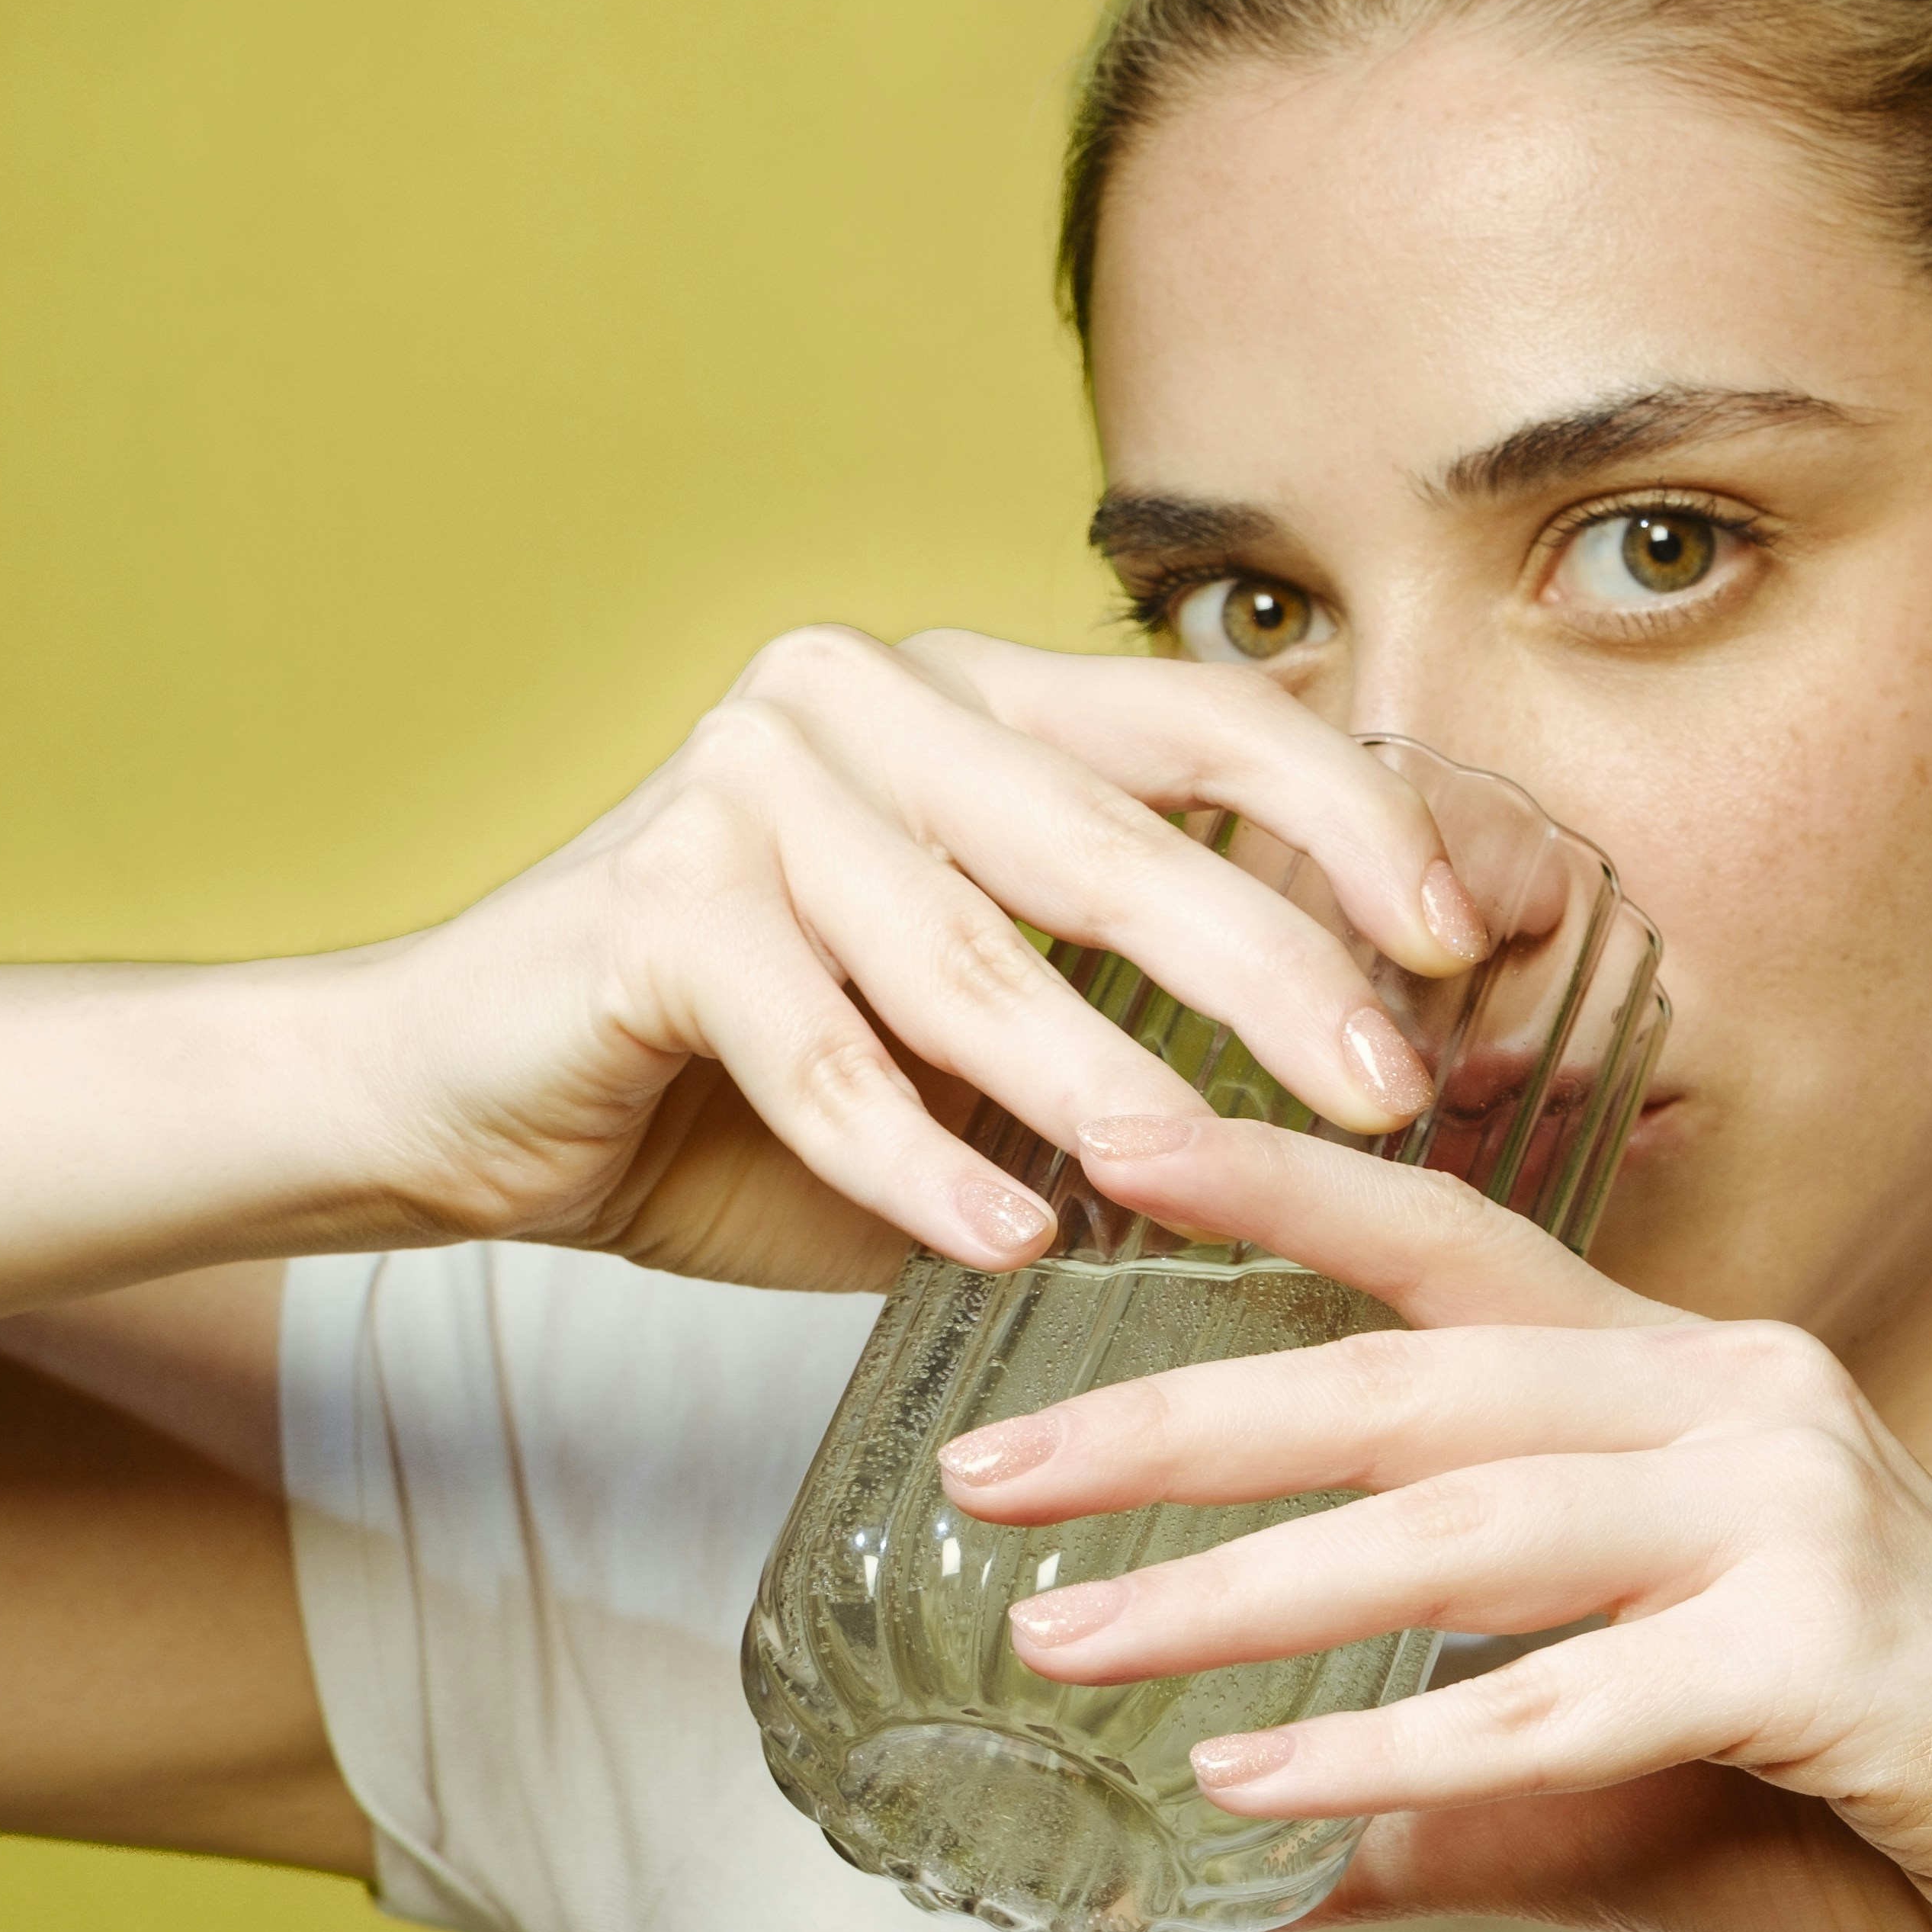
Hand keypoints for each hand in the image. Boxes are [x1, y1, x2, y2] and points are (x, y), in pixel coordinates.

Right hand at [322, 630, 1488, 1288]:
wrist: (470, 1100)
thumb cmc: (754, 1086)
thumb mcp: (985, 1047)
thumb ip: (1138, 1036)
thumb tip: (1388, 1095)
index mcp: (972, 695)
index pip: (1204, 719)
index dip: (1347, 823)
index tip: (1461, 940)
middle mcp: (866, 697)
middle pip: (1116, 836)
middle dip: (1274, 971)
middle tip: (1393, 1092)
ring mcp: (748, 782)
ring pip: (975, 954)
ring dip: (1104, 1084)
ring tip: (1212, 1180)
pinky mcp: (653, 900)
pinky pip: (823, 1053)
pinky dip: (918, 1161)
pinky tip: (1006, 1236)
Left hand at [947, 1111, 1931, 1931]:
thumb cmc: (1908, 1808)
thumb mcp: (1651, 1777)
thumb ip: (1472, 1792)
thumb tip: (1277, 1850)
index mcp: (1705, 1379)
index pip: (1457, 1238)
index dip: (1276, 1177)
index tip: (1098, 1139)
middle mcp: (1747, 1398)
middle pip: (1412, 1376)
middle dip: (1177, 1413)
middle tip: (987, 1467)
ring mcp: (1798, 1511)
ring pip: (1460, 1530)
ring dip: (1240, 1587)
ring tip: (1063, 1638)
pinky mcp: (1827, 1653)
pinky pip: (1564, 1701)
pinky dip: (1402, 1751)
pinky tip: (1265, 1794)